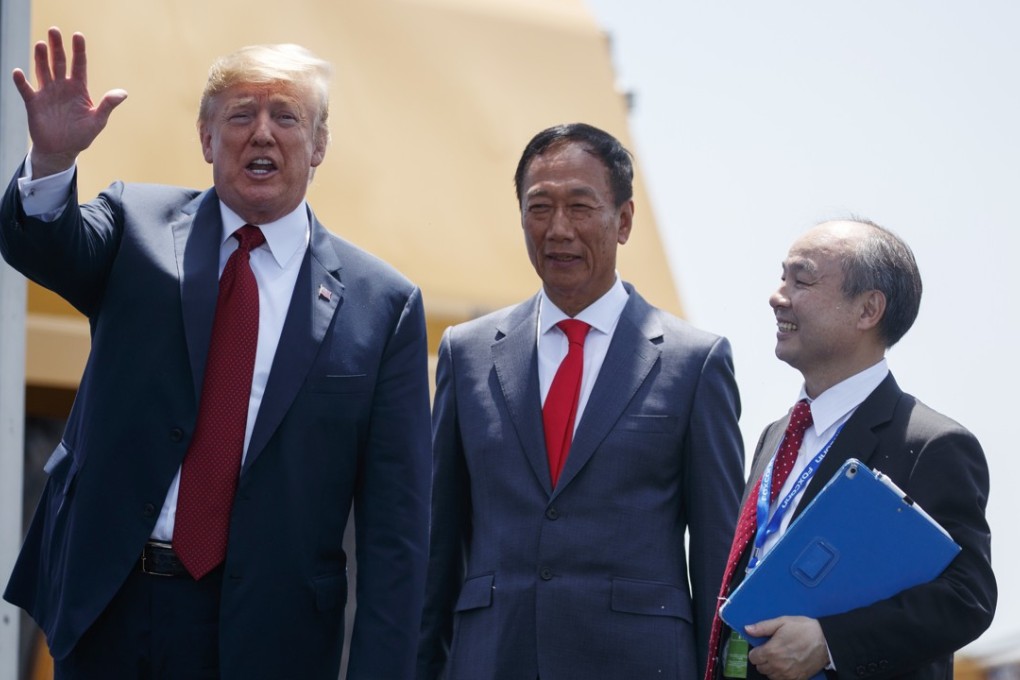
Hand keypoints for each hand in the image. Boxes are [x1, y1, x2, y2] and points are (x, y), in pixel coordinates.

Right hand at [11, 27, 127, 177]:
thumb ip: (107, 105)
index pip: (79, 65)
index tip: (78, 35)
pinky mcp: (34, 103)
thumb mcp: (98, 121)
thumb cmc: (82, 135)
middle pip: (59, 62)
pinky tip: (19, 72)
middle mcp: (62, 86)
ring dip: (41, 58)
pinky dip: (22, 82)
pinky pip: (27, 90)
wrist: (62, 150)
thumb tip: (123, 93)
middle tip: (54, 30)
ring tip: (41, 44)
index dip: (79, 50)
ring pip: (43, 71)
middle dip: (57, 47)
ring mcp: (47, 93)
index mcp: (78, 88)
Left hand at [745, 616, 829, 679]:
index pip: (753, 658)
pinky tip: (787, 665)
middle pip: (760, 668)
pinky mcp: (797, 678)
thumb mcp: (782, 622)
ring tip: (779, 658)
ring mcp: (788, 674)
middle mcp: (777, 666)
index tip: (762, 647)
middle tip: (771, 651)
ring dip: (771, 668)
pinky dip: (781, 674)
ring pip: (770, 676)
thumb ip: (762, 627)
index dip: (756, 651)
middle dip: (763, 660)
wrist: (826, 641)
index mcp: (771, 651)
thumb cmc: (803, 629)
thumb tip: (747, 629)